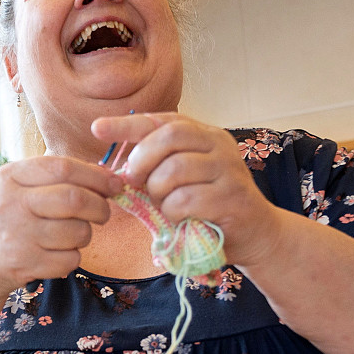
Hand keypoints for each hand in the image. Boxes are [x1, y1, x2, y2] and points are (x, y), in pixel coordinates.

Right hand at [0, 157, 118, 301]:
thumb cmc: (10, 216)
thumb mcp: (20, 186)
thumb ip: (57, 177)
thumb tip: (110, 177)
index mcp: (9, 177)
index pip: (62, 168)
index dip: (96, 176)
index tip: (114, 184)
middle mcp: (10, 205)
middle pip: (74, 199)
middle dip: (100, 206)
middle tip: (103, 212)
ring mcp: (16, 237)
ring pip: (77, 232)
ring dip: (85, 234)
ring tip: (72, 234)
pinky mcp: (25, 265)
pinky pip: (71, 259)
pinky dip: (73, 257)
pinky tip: (57, 253)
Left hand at [93, 113, 284, 263]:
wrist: (256, 234)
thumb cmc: (210, 207)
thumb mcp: (183, 180)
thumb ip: (158, 167)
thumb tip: (115, 167)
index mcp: (204, 134)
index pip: (162, 120)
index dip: (127, 124)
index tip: (97, 128)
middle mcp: (219, 144)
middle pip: (168, 137)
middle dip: (141, 160)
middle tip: (134, 181)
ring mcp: (228, 169)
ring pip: (174, 170)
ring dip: (158, 192)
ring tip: (164, 204)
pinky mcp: (232, 197)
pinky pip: (185, 200)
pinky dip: (172, 212)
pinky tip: (179, 218)